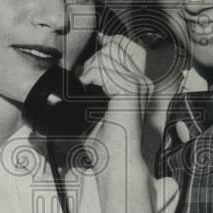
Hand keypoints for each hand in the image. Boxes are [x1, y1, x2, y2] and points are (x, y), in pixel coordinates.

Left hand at [78, 35, 150, 183]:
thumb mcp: (94, 116)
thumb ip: (88, 98)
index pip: (120, 50)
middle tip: (84, 80)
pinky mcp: (131, 91)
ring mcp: (138, 86)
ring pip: (110, 55)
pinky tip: (87, 87)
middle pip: (115, 48)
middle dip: (93, 60)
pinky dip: (92, 75)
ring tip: (85, 85)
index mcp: (135, 86)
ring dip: (91, 67)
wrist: (116, 165)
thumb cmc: (108, 147)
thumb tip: (72, 87)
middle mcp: (140, 83)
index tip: (84, 68)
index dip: (100, 52)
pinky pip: (106, 69)